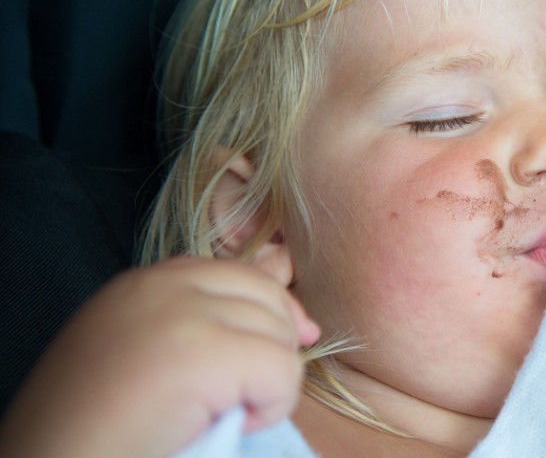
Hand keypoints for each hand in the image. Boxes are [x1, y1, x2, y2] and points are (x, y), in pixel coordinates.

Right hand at [0, 257, 319, 457]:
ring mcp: (184, 314)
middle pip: (266, 295)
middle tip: (242, 394)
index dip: (269, 312)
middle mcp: (164, 284)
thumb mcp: (146, 349)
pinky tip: (233, 424)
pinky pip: (282, 370)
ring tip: (224, 413)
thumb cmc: (96, 424)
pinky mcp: (205, 353)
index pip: (238, 275)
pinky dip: (272, 405)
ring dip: (268, 382)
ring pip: (280, 334)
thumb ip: (203, 318)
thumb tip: (294, 301)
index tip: (272, 353)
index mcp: (145, 281)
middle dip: (273, 345)